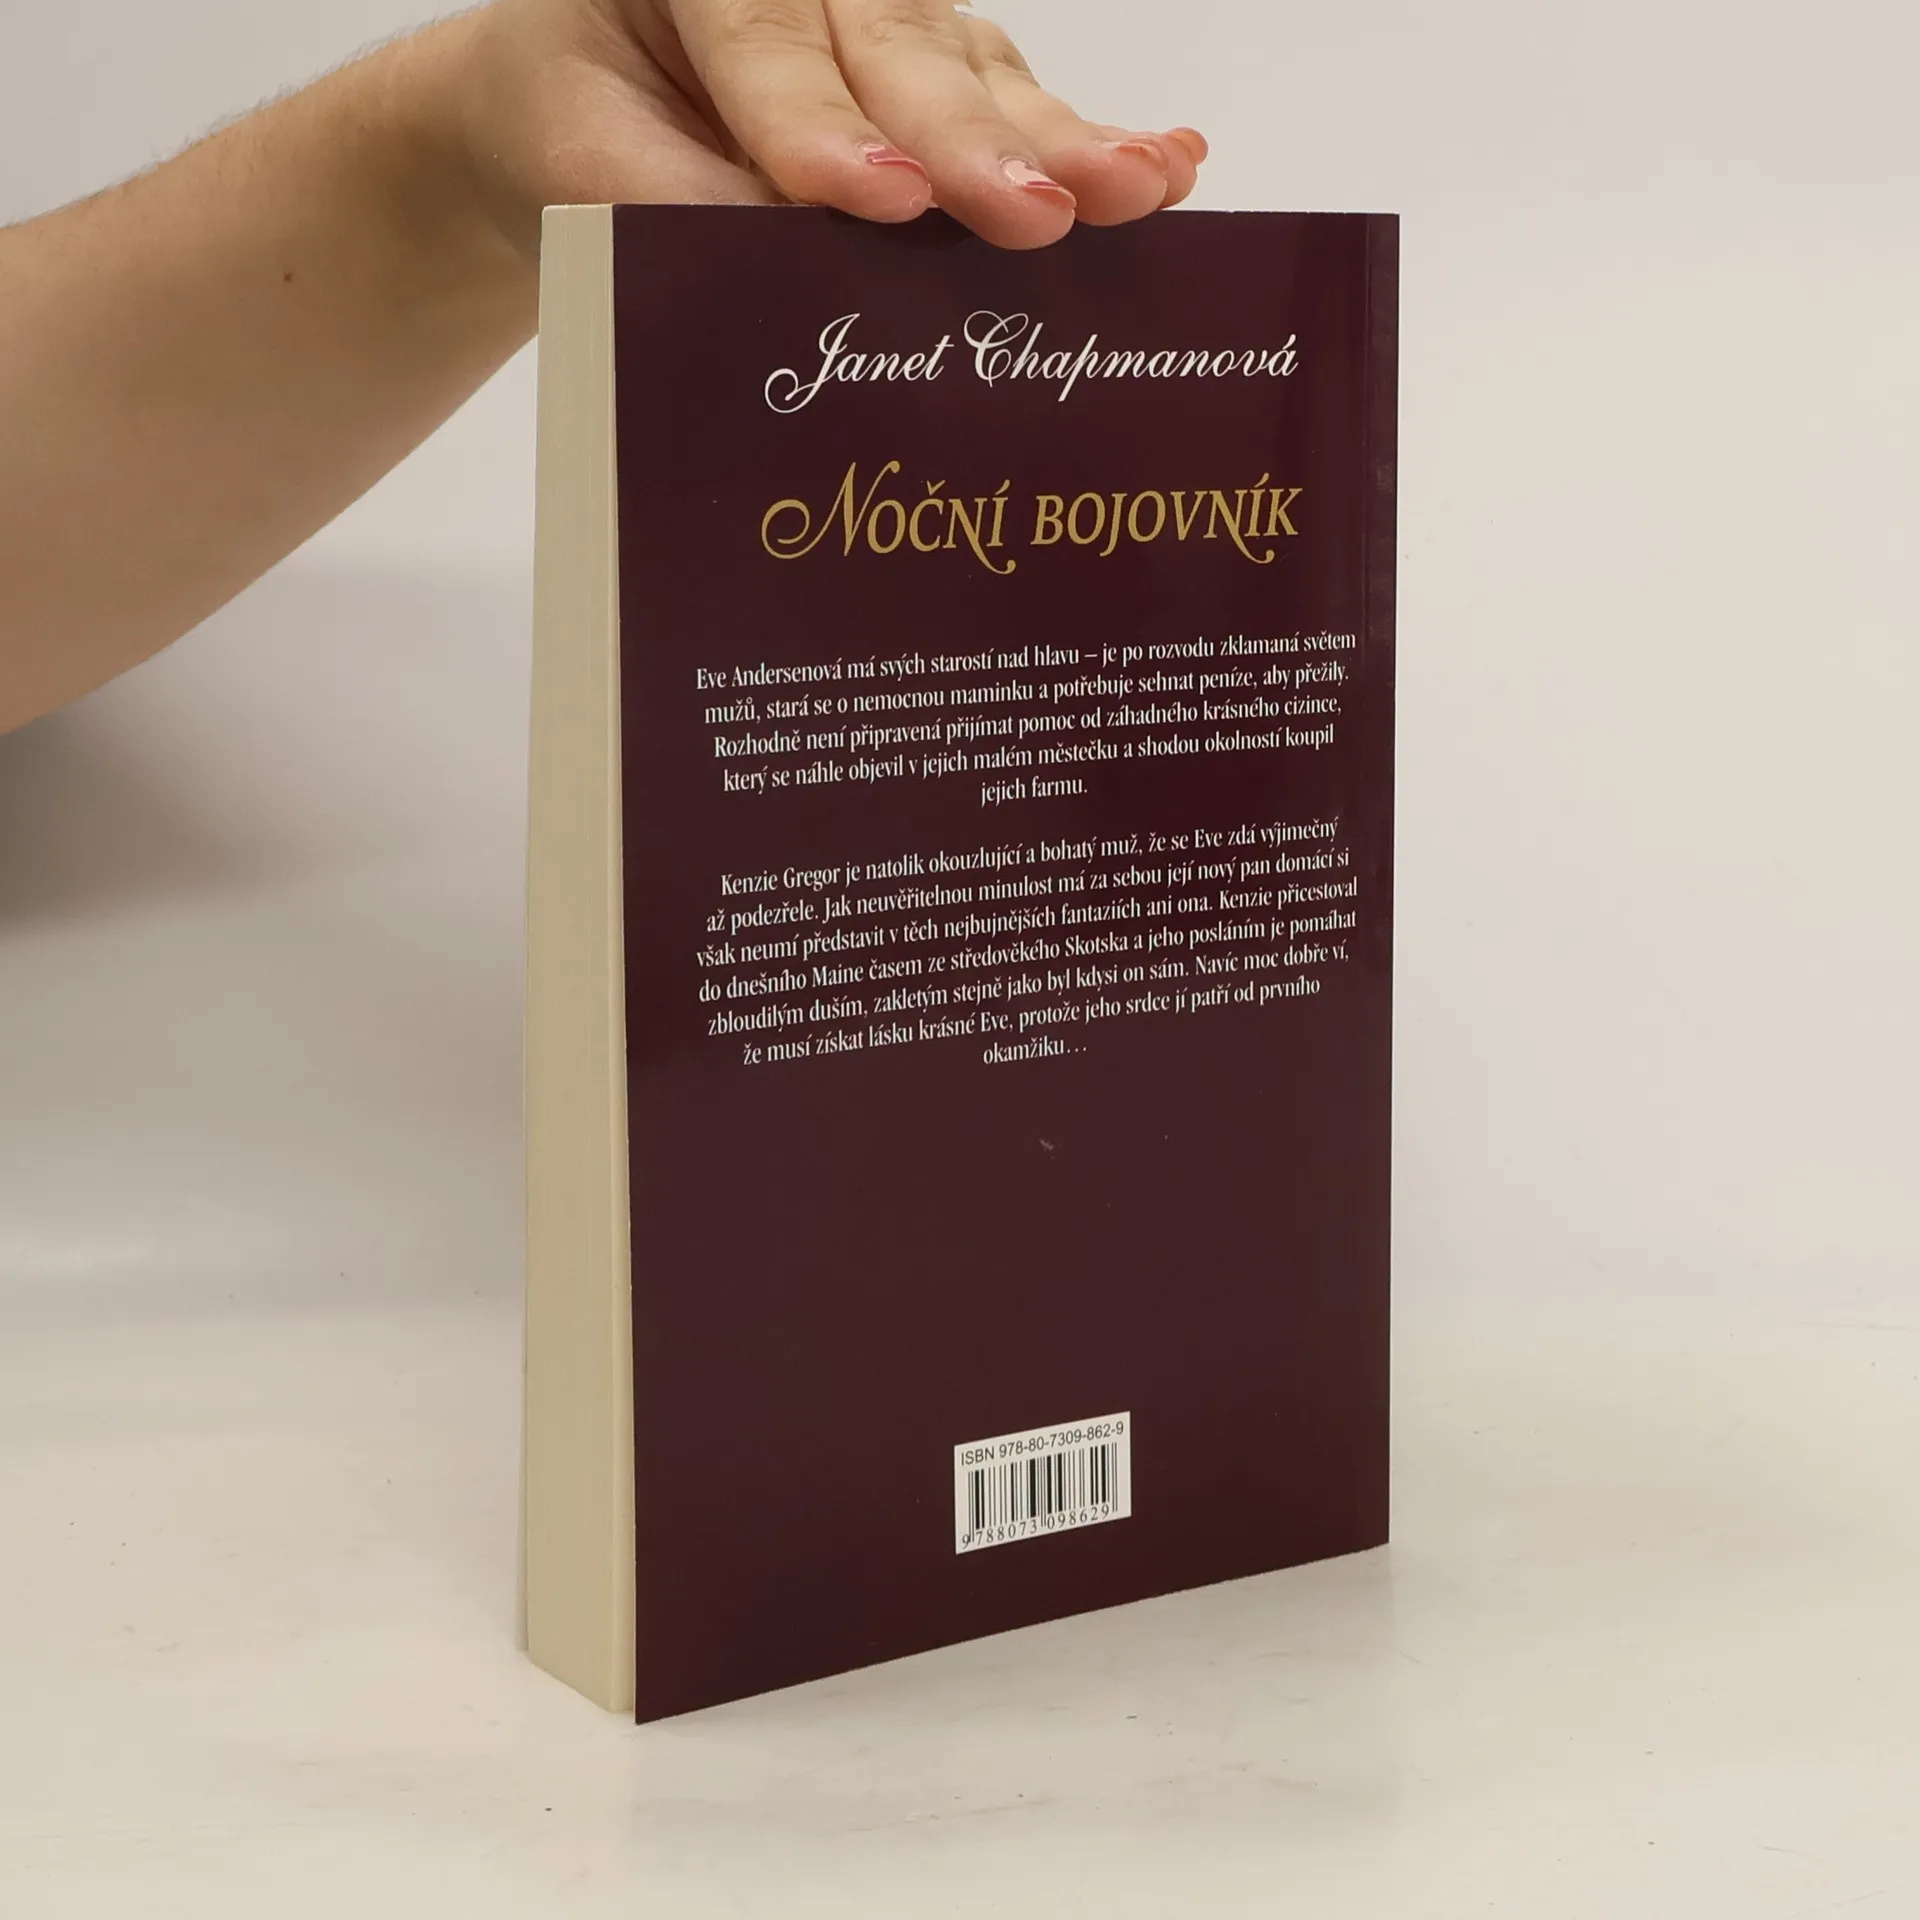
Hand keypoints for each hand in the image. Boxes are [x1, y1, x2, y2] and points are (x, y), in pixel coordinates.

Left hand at [458, 0, 1207, 251]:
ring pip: (977, 75)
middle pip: (900, 53)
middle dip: (971, 143)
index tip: (882, 198)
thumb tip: (779, 261)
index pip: (767, 44)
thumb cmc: (583, 123)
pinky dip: (1094, 141)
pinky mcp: (950, 75)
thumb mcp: (581, 161)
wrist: (585, 95)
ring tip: (1140, 189)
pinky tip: (1175, 163)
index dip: (824, 126)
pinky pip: (1020, 105)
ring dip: (1063, 143)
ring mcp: (893, 22)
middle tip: (1033, 214)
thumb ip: (666, 199)